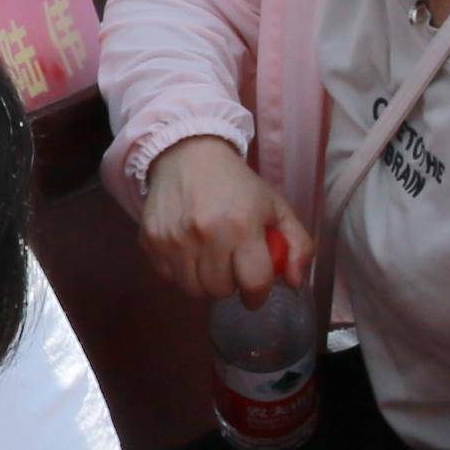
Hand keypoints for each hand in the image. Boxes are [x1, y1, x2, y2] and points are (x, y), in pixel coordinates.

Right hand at [134, 138, 314, 306]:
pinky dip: (181, 272)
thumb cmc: (236, 184)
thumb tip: (295, 282)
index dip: (258, 295)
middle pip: (220, 291)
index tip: (256, 293)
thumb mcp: (276, 206)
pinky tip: (188, 252)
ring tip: (210, 262)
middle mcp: (206, 235)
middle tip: (231, 268)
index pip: (254, 282)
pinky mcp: (151, 241)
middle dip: (230, 285)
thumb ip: (298, 245)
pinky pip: (168, 277)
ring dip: (205, 282)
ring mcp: (175, 240)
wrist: (187, 154)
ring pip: (193, 290)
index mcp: (242, 225)